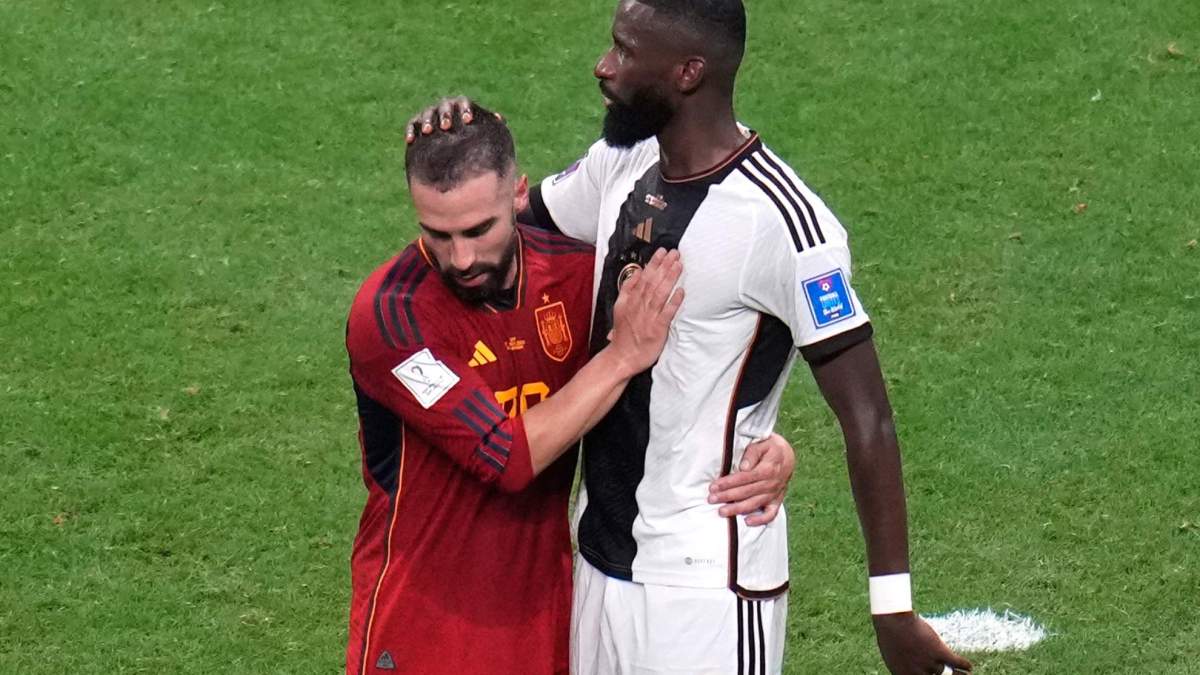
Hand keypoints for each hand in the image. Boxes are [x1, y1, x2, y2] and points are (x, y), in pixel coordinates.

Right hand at [406, 96, 497, 142]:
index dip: (465, 109)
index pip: (463, 102)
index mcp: (462, 106)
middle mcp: (445, 107)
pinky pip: (412, 124)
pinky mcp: (417, 124)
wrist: (456, 148)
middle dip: (445, 115)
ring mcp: (431, 114)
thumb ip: (491, 125)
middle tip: (446, 127)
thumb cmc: (473, 138)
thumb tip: (499, 119)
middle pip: (444, 106)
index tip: (468, 121)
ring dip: (426, 121)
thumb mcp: (483, 132)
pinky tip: (410, 141)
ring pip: (427, 113)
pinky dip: (411, 130)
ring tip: (428, 132)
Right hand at [607, 248, 683, 376]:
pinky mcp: (657, 329)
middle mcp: (638, 307)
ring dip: (670, 278)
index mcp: (629, 301)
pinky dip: (673, 302)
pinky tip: (680, 291)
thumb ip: (628, 290)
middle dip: (664, 266)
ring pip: (660, 293)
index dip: (653, 263)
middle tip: (675, 253)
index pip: (642, 277)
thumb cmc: (624, 335)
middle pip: (652, 282)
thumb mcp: (620, 308)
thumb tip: (637, 273)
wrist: (622, 357)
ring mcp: (648, 318)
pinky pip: (667, 313)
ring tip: (678, 265)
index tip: (662, 252)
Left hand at [707, 432, 794, 525]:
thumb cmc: (770, 447)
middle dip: (727, 496)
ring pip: (754, 504)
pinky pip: (771, 513)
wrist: (787, 455)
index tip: (714, 486)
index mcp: (769, 468)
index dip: (729, 483)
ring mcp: (775, 493)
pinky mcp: (777, 501)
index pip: (745, 477)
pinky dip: (760, 520)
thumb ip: (752, 453)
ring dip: (737, 509)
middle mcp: (772, 483)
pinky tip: (747, 522)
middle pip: (747, 492)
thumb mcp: (763, 443)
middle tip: (711, 499)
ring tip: (722, 511)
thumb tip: (743, 467)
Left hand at [872, 612, 971, 674]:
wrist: (893, 621)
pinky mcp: (938, 651)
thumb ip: (902, 665)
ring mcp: (929, 663)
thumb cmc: (889, 634)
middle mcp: (917, 673)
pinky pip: (955, 661)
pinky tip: (969, 667)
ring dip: (958, 674)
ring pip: (947, 672)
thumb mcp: (893, 654)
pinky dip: (963, 665)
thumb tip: (908, 669)